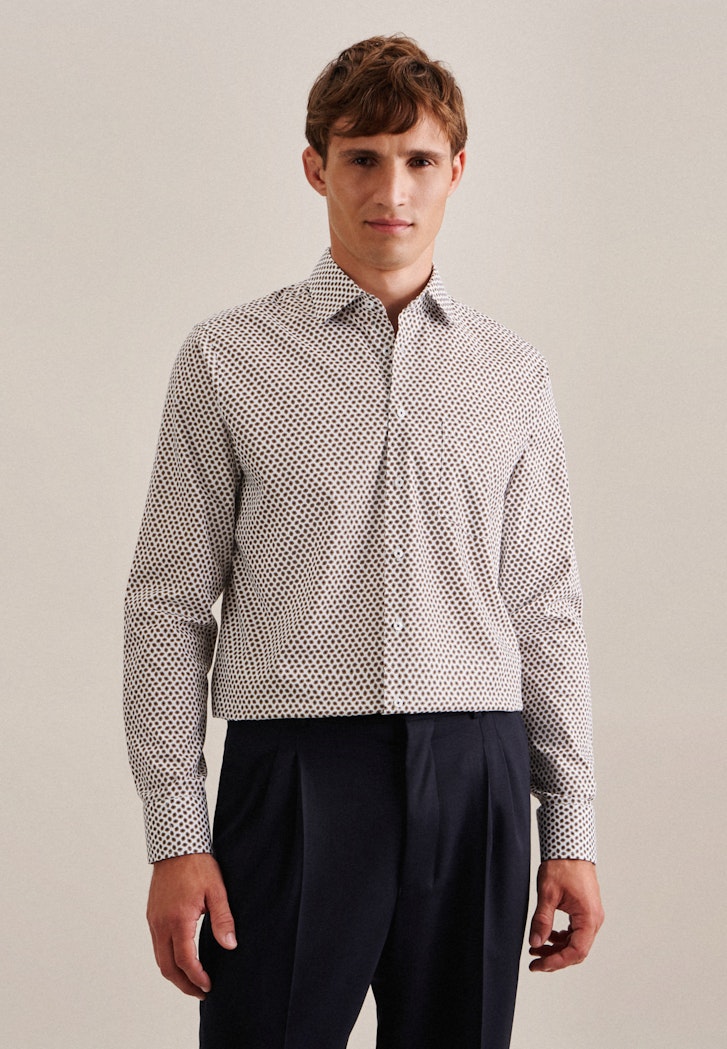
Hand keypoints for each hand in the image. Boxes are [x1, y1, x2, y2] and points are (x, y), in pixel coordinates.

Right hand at [146, 852, 236, 998]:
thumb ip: (223, 920)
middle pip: (167, 967)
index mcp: (178, 920)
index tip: (209, 986)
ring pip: (159, 958)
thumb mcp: (217, 891)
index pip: (185, 961)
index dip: (197, 978)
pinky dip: (167, 959)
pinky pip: (156, 945)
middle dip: (184, 984)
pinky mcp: (152, 915)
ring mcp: (154, 920)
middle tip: (200, 992)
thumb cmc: (198, 865)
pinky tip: (180, 959)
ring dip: (174, 974)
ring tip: (192, 980)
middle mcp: (161, 924)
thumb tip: (230, 945)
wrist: (176, 846)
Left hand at [528, 858, 603, 972]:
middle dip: (555, 958)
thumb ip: (542, 920)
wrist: (570, 848)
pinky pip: (575, 932)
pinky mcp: (585, 911)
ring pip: (576, 943)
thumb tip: (535, 942)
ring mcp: (591, 916)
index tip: (539, 965)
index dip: (556, 962)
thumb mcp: (547, 893)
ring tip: (536, 949)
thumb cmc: (562, 866)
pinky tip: (547, 936)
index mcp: (588, 918)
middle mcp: (594, 920)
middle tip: (534, 962)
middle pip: (577, 951)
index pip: (576, 951)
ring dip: (557, 948)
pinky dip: (561, 938)